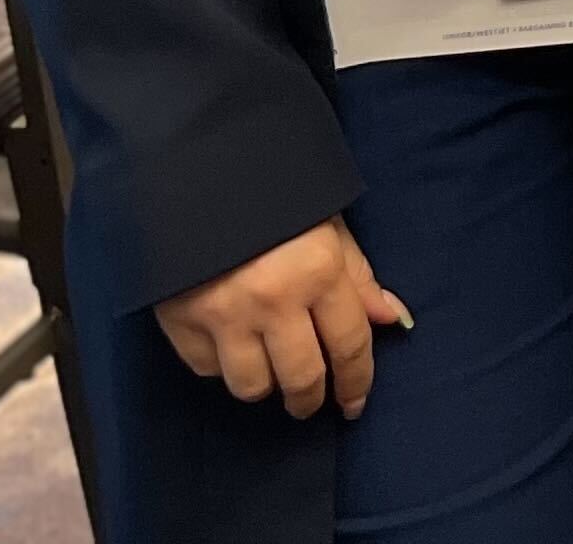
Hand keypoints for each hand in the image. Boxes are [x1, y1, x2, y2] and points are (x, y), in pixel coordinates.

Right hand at [154, 218, 409, 418]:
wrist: (195, 168)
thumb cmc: (274, 193)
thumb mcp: (327, 222)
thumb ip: (358, 276)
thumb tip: (392, 320)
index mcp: (318, 270)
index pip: (349, 345)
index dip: (356, 382)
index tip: (354, 404)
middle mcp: (273, 300)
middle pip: (301, 379)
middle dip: (311, 398)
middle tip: (311, 400)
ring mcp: (223, 314)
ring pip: (251, 386)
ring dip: (266, 383)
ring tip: (269, 367)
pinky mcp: (180, 321)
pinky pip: (207, 369)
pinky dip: (222, 364)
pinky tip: (231, 343)